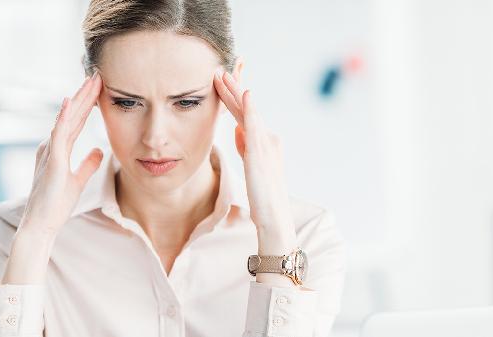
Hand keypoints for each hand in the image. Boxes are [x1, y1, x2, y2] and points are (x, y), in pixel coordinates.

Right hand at [19, 71, 103, 238]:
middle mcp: (52, 145)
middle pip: (72, 115)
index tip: (100, 88)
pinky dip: (63, 117)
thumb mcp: (79, 180)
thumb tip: (100, 150)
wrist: (42, 224)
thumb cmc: (56, 204)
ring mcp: (50, 151)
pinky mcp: (52, 160)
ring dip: (78, 99)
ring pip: (66, 119)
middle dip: (85, 95)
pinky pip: (58, 134)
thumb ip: (88, 164)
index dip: (88, 104)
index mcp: (58, 149)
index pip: (76, 121)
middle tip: (98, 75)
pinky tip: (69, 102)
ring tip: (90, 81)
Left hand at [213, 69, 295, 250]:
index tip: (220, 80)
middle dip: (231, 87)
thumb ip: (245, 144)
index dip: (232, 96)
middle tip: (218, 69)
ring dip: (235, 91)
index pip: (244, 113)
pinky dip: (251, 109)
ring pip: (247, 112)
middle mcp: (266, 137)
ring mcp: (265, 143)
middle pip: (245, 108)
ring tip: (223, 74)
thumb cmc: (262, 194)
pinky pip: (255, 126)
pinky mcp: (261, 153)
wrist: (273, 216)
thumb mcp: (251, 164)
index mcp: (262, 140)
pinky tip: (246, 94)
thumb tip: (237, 128)